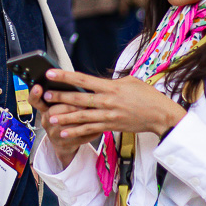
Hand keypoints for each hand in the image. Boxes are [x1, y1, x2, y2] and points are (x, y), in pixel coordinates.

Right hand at [28, 84, 92, 168]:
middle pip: (54, 112)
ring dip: (81, 118)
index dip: (35, 94)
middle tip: (83, 102)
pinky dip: (90, 131)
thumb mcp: (58, 106)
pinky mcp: (64, 144)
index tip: (38, 87)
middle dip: (69, 106)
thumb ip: (62, 95)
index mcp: (44, 109)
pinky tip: (100, 126)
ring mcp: (54, 134)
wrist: (63, 142)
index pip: (34, 101)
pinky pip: (79, 137)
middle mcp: (46, 121)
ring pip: (67, 126)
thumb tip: (75, 79)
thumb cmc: (63, 117)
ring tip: (92, 112)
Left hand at [37, 69, 186, 141]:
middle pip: (79, 99)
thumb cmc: (146, 95)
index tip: (51, 73)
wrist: (160, 114)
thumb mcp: (129, 81)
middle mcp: (107, 101)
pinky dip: (75, 132)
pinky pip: (90, 130)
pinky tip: (63, 132)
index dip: (65, 76)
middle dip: (60, 97)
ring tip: (50, 117)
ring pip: (82, 117)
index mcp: (110, 86)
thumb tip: (95, 81)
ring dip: (64, 117)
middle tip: (45, 95)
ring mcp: (108, 115)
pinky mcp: (111, 126)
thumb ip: (110, 82)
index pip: (83, 79)